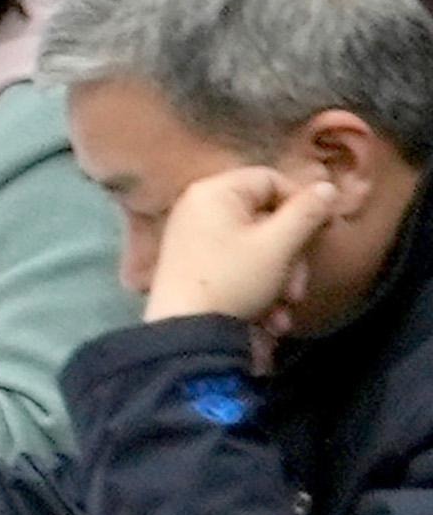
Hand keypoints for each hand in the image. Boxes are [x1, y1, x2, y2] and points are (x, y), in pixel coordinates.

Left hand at [150, 163, 342, 327]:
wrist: (188, 335)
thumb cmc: (234, 280)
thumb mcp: (278, 246)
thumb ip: (305, 213)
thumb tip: (327, 187)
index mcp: (213, 192)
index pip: (270, 179)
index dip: (303, 202)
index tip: (325, 230)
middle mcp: (200, 208)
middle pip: (267, 218)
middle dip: (292, 256)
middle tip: (298, 285)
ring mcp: (196, 238)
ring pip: (259, 248)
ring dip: (281, 279)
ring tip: (284, 306)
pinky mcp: (198, 266)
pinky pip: (240, 266)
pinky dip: (260, 289)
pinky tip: (270, 318)